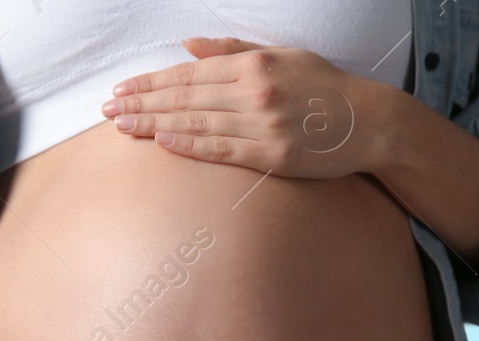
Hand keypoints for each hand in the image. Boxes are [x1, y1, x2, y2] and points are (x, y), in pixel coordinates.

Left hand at [102, 37, 393, 177]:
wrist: (370, 123)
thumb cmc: (325, 87)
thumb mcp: (283, 54)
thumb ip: (234, 50)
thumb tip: (188, 45)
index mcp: (255, 65)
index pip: (189, 73)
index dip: (151, 82)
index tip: (122, 88)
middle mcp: (256, 92)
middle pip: (186, 98)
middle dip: (143, 104)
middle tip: (109, 111)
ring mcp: (265, 125)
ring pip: (198, 124)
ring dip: (156, 125)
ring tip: (124, 127)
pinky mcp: (274, 156)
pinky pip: (223, 150)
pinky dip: (191, 145)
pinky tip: (164, 142)